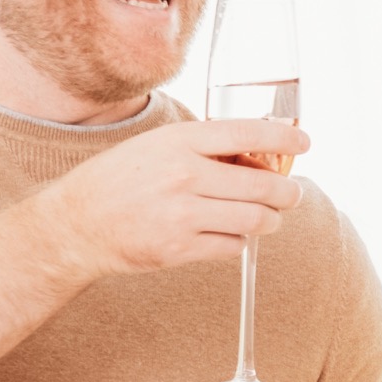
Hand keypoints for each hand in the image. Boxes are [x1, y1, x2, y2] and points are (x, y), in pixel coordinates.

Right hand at [24, 119, 308, 284]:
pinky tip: (229, 235)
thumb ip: (203, 148)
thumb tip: (258, 155)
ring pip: (254, 219)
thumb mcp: (158, 146)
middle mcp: (184, 174)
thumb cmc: (121, 179)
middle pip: (262, 184)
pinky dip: (238, 242)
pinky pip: (232, 247)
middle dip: (286, 192)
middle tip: (291, 194)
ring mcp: (182, 214)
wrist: (78, 222)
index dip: (284, 137)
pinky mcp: (179, 248)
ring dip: (269, 220)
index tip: (304, 142)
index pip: (247, 133)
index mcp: (180, 140)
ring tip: (267, 217)